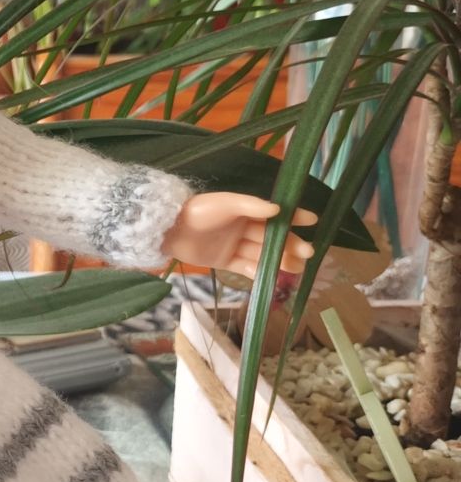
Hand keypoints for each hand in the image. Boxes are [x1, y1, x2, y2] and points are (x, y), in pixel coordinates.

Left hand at [160, 192, 315, 278]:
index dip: (293, 217)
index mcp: (245, 211)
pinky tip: (274, 278)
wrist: (169, 230)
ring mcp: (234, 245)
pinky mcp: (224, 261)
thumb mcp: (225, 204)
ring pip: (261, 254)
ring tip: (298, 268)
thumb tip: (278, 209)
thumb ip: (250, 206)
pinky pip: (245, 268)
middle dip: (290, 244)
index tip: (312, 221)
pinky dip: (259, 272)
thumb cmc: (198, 211)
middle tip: (309, 253)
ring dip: (279, 260)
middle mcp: (243, 228)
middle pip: (271, 238)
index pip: (275, 214)